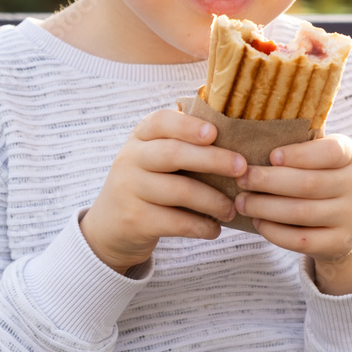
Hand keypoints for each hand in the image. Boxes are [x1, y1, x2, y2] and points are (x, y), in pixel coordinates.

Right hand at [80, 111, 245, 274]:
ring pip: (178, 191)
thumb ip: (182, 143)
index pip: (161, 122)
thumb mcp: (153, 157)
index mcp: (140, 137)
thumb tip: (234, 131)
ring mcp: (129, 190)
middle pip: (173, 153)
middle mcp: (130, 159)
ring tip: (231, 209)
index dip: (188, 125)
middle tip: (241, 168)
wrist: (109, 227)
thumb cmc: (148, 184)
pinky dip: (200, 226)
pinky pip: (175, 222)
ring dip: (213, 200)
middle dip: (212, 159)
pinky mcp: (134, 220)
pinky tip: (214, 229)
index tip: (214, 133)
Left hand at [234, 135, 351, 295]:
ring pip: (301, 213)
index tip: (271, 156)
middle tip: (241, 178)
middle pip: (308, 184)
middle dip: (268, 181)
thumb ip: (298, 143)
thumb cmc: (321, 178)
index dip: (299, 154)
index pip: (330, 152)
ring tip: (241, 202)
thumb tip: (250, 128)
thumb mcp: (320, 158)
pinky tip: (258, 222)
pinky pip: (302, 240)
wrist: (351, 223)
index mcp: (349, 155)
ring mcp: (349, 216)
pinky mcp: (339, 243)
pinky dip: (275, 232)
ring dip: (265, 207)